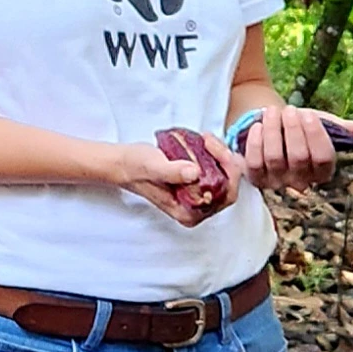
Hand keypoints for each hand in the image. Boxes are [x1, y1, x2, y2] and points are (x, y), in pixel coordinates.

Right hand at [110, 135, 243, 226]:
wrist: (123, 163)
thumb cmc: (135, 166)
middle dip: (225, 160)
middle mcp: (197, 209)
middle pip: (229, 186)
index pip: (226, 195)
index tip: (214, 147)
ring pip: (225, 177)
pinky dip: (215, 156)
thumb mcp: (153, 166)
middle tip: (210, 140)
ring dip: (220, 156)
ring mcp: (198, 197)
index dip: (228, 170)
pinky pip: (217, 172)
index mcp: (190, 212)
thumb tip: (195, 174)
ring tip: (206, 139)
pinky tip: (205, 143)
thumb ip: (173, 172)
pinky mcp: (196, 185)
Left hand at [242, 103, 352, 190]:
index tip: (308, 114)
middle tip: (290, 110)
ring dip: (273, 130)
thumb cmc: (298, 125)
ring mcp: (277, 182)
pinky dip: (255, 141)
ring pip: (274, 158)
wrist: (268, 122)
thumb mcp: (320, 123)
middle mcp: (301, 181)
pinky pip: (254, 163)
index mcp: (322, 170)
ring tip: (273, 112)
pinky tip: (257, 126)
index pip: (324, 160)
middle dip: (293, 130)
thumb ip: (341, 128)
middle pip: (298, 158)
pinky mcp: (256, 178)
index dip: (316, 136)